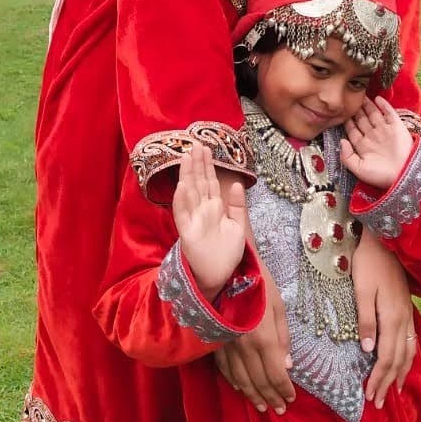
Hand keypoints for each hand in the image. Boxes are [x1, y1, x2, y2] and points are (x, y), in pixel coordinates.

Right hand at [172, 144, 246, 300]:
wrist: (219, 277)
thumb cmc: (226, 253)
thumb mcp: (238, 226)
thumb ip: (238, 206)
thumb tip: (237, 184)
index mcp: (214, 208)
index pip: (210, 182)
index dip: (208, 166)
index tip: (206, 148)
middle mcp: (202, 211)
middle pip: (199, 183)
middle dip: (197, 164)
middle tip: (196, 144)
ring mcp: (193, 220)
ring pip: (189, 193)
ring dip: (187, 176)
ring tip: (187, 157)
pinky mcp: (187, 233)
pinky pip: (183, 214)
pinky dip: (182, 200)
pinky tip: (182, 186)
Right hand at [212, 264, 294, 412]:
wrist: (226, 270)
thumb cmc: (259, 285)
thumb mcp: (279, 308)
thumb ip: (283, 340)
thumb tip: (286, 367)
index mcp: (263, 339)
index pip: (276, 374)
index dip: (284, 389)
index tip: (291, 398)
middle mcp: (244, 348)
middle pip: (259, 381)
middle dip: (271, 398)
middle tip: (279, 410)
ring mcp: (227, 347)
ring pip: (240, 380)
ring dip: (253, 396)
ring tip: (262, 407)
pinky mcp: (215, 342)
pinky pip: (224, 369)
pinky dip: (233, 383)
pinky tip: (241, 389)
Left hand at [341, 96, 413, 192]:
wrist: (403, 175)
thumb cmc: (381, 175)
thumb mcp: (359, 169)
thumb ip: (347, 156)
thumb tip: (341, 141)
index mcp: (363, 146)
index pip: (352, 130)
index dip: (347, 121)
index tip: (341, 112)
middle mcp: (373, 136)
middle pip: (362, 119)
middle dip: (356, 110)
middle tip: (350, 98)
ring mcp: (385, 130)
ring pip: (373, 114)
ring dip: (367, 104)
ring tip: (362, 95)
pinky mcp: (397, 126)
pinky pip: (389, 112)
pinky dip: (383, 105)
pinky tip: (377, 98)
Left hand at [351, 230, 415, 408]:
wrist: (386, 239)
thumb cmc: (369, 262)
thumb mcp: (362, 289)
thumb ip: (366, 320)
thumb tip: (367, 351)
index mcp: (392, 317)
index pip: (385, 357)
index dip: (378, 379)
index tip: (369, 398)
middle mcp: (403, 319)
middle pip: (398, 359)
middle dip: (387, 382)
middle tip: (377, 403)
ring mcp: (408, 314)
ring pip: (408, 351)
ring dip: (400, 373)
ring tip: (394, 390)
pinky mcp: (407, 308)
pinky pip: (411, 340)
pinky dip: (408, 357)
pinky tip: (404, 362)